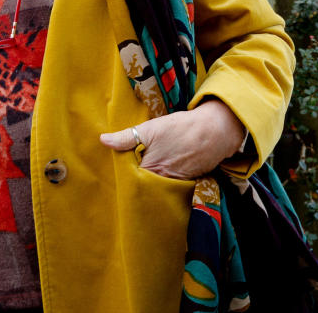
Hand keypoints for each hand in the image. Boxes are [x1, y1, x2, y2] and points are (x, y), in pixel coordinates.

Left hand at [99, 99, 245, 179]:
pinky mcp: (188, 183)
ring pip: (157, 189)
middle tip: (127, 178)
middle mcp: (163, 182)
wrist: (215, 131)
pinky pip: (172, 189)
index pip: (130, 181)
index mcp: (150, 169)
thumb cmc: (180, 128)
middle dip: (135, 184)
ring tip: (142, 178)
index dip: (122, 177)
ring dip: (150, 185)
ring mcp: (176, 184)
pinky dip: (165, 185)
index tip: (115, 174)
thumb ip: (126, 137)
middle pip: (144, 188)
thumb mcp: (150, 129)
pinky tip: (161, 178)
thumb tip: (103, 140)